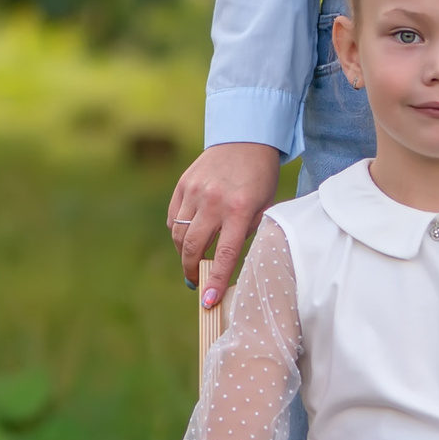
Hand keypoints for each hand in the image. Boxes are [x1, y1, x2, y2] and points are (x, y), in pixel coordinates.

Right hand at [169, 140, 284, 311]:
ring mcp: (194, 191)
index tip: (208, 301)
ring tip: (194, 261)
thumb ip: (248, 233)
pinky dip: (178, 233)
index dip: (216, 281)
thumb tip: (229, 264)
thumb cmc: (261, 178)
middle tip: (197, 282)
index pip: (225, 254)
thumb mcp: (264, 207)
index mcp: (240, 210)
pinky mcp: (183, 184)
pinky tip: (189, 236)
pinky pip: (173, 218)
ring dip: (184, 254)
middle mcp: (214, 201)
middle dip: (193, 270)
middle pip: (193, 247)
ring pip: (179, 235)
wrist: (245, 138)